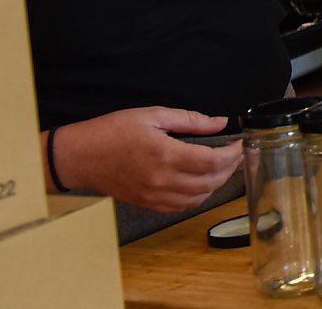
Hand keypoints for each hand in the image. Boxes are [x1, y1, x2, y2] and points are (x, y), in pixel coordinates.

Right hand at [48, 108, 241, 211]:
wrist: (80, 156)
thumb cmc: (112, 132)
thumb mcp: (153, 115)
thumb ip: (190, 120)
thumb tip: (219, 123)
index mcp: (166, 155)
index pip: (213, 162)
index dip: (234, 154)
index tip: (241, 143)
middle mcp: (162, 180)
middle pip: (211, 181)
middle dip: (230, 167)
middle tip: (235, 152)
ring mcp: (155, 196)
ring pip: (199, 197)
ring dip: (216, 183)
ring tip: (221, 166)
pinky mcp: (148, 204)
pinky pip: (182, 206)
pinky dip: (198, 196)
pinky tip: (200, 182)